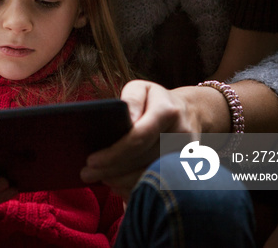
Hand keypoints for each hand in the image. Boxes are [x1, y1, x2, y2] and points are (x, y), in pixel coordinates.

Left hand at [80, 80, 211, 198]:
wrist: (190, 112)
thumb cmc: (155, 100)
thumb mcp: (141, 89)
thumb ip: (131, 100)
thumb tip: (125, 119)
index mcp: (167, 111)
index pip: (139, 137)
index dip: (114, 153)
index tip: (91, 161)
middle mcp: (181, 135)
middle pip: (143, 161)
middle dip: (112, 170)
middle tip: (86, 174)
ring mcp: (187, 156)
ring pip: (151, 177)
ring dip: (122, 182)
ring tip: (101, 178)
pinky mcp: (187, 171)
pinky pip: (159, 186)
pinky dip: (136, 188)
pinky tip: (118, 185)